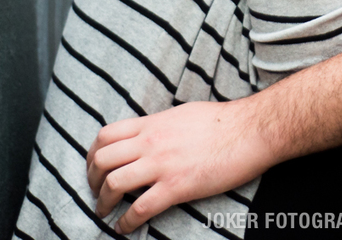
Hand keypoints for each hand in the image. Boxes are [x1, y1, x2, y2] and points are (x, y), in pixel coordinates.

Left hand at [86, 98, 274, 233]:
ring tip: (104, 212)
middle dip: (92, 180)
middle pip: (102, 160)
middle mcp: (150, 142)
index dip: (92, 154)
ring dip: (103, 202)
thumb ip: (160, 125)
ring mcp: (162, 165)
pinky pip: (141, 208)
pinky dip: (127, 222)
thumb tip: (149, 134)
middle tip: (96, 192)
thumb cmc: (222, 121)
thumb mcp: (181, 114)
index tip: (93, 167)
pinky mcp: (177, 186)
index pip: (106, 135)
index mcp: (151, 124)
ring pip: (114, 184)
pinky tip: (126, 228)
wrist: (249, 130)